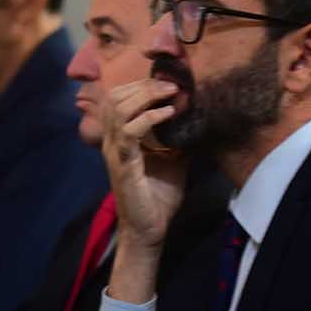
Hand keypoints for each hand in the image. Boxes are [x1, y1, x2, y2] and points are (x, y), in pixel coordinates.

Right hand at [101, 78, 188, 248]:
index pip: (116, 99)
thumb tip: (199, 120)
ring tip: (169, 94)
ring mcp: (116, 152)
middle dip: (143, 85)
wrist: (149, 229)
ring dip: (145, 96)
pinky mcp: (124, 165)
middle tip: (171, 85)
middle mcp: (112, 142)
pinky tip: (168, 114)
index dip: (137, 85)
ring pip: (118, 109)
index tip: (164, 82)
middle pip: (115, 98)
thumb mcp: (174, 161)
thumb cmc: (158, 198)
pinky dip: (149, 118)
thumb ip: (179, 140)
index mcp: (120, 139)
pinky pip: (129, 132)